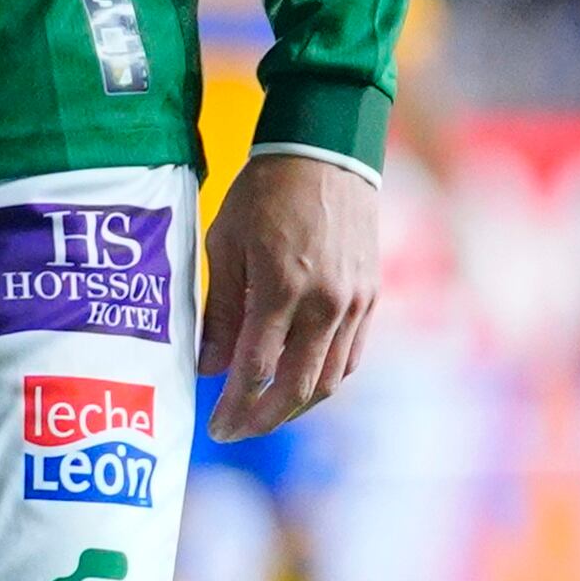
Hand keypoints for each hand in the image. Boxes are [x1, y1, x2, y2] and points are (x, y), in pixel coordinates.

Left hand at [197, 153, 378, 440]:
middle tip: (237, 431)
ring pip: (330, 379)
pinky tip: (302, 382)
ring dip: (297, 405)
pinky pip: (351, 355)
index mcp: (282, 288)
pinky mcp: (370, 295)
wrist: (326, 149)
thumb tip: (209, 366)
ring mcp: (354, 302)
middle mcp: (325, 303)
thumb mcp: (226, 242)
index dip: (235, 407)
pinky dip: (326, 378)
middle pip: (299, 388)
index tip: (217, 427)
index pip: (257, 370)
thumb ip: (220, 309)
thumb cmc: (266, 190)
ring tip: (266, 412)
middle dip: (264, 419)